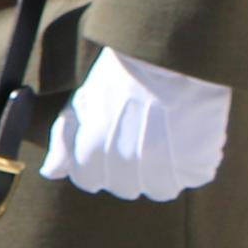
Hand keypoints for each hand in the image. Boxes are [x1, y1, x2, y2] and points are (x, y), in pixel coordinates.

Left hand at [40, 47, 233, 199]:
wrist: (167, 58)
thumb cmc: (121, 78)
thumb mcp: (81, 103)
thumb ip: (63, 141)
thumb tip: (51, 172)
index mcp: (91, 152)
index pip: (88, 181)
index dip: (95, 163)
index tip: (108, 142)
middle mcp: (125, 165)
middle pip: (124, 188)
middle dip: (127, 169)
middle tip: (138, 135)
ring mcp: (162, 168)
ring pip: (159, 190)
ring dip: (161, 171)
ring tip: (164, 136)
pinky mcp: (196, 164)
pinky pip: (193, 177)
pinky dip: (192, 162)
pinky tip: (187, 135)